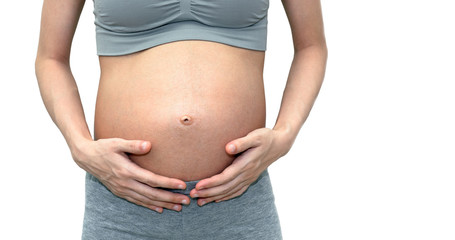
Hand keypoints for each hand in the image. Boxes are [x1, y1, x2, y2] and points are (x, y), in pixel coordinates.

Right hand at [72, 138, 189, 212]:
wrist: (86, 157)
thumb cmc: (103, 147)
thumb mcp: (116, 142)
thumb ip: (133, 144)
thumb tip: (148, 145)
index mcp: (127, 171)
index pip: (152, 180)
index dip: (168, 183)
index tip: (182, 185)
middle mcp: (126, 183)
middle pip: (152, 194)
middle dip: (170, 198)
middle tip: (186, 201)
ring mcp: (122, 189)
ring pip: (146, 200)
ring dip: (163, 204)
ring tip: (178, 207)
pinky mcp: (120, 192)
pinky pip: (137, 201)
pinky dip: (149, 206)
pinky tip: (160, 209)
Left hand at [189, 128, 291, 205]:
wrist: (279, 145)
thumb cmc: (266, 137)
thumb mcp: (256, 136)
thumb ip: (242, 142)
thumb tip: (228, 148)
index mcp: (246, 165)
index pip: (225, 177)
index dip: (211, 183)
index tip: (198, 186)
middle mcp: (247, 174)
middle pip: (225, 188)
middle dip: (208, 193)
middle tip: (192, 195)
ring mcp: (249, 178)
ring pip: (229, 192)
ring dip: (214, 197)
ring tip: (199, 201)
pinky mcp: (250, 179)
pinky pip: (236, 191)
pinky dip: (225, 197)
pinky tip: (216, 200)